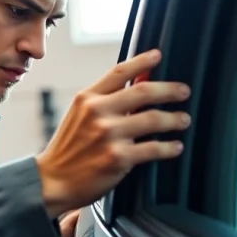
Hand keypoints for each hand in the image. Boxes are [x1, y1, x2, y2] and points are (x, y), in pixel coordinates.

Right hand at [36, 49, 190, 216]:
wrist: (52, 181)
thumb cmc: (68, 149)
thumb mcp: (79, 115)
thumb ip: (103, 101)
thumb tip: (136, 86)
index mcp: (87, 98)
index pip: (119, 72)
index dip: (142, 62)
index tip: (158, 56)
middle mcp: (98, 112)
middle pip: (143, 91)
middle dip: (170, 90)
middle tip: (184, 91)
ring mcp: (108, 135)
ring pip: (153, 119)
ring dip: (174, 119)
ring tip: (184, 119)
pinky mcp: (118, 158)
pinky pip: (153, 149)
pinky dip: (169, 147)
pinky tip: (176, 146)